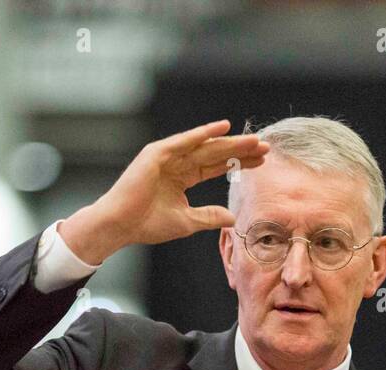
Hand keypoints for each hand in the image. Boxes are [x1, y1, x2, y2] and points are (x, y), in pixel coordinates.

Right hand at [59, 119, 269, 263]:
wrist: (120, 225)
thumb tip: (233, 217)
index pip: (217, 166)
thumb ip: (209, 217)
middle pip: (215, 154)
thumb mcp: (187, 222)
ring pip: (204, 146)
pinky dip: (203, 133)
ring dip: (229, 141)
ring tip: (253, 139)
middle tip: (265, 147)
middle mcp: (177, 163)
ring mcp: (167, 156)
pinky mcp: (157, 153)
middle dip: (240, 150)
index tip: (262, 161)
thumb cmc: (147, 224)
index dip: (239, 162)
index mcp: (182, 178)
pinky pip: (185, 141)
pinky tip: (223, 128)